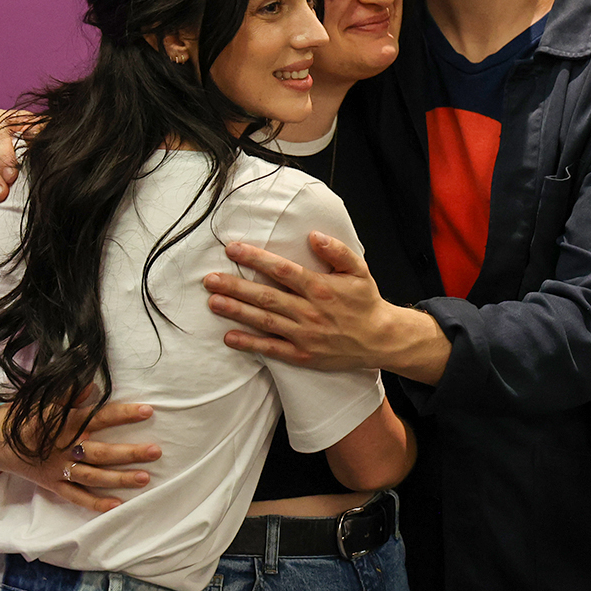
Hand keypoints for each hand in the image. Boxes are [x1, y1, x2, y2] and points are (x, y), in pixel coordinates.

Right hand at [0, 400, 160, 513]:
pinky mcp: (53, 484)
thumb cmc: (26, 415)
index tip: (147, 411)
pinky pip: (76, 497)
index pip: (100, 417)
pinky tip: (117, 505)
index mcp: (65, 423)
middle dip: (129, 453)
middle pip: (102, 452)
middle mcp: (65, 448)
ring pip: (93, 477)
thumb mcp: (45, 399)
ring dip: (119, 478)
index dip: (123, 414)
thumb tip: (92, 384)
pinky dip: (95, 503)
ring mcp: (59, 469)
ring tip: (144, 478)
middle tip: (155, 451)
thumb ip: (69, 392)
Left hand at [203, 232, 448, 383]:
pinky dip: (250, 344)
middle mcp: (309, 311)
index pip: (282, 270)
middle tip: (209, 279)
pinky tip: (230, 337)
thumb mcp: (358, 270)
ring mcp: (304, 335)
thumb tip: (313, 235)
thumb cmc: (365, 302)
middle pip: (266, 296)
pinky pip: (272, 349)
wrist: (380, 339)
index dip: (256, 258)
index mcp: (321, 288)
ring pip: (264, 321)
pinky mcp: (303, 355)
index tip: (233, 249)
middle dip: (235, 286)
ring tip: (213, 302)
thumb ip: (337, 251)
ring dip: (237, 311)